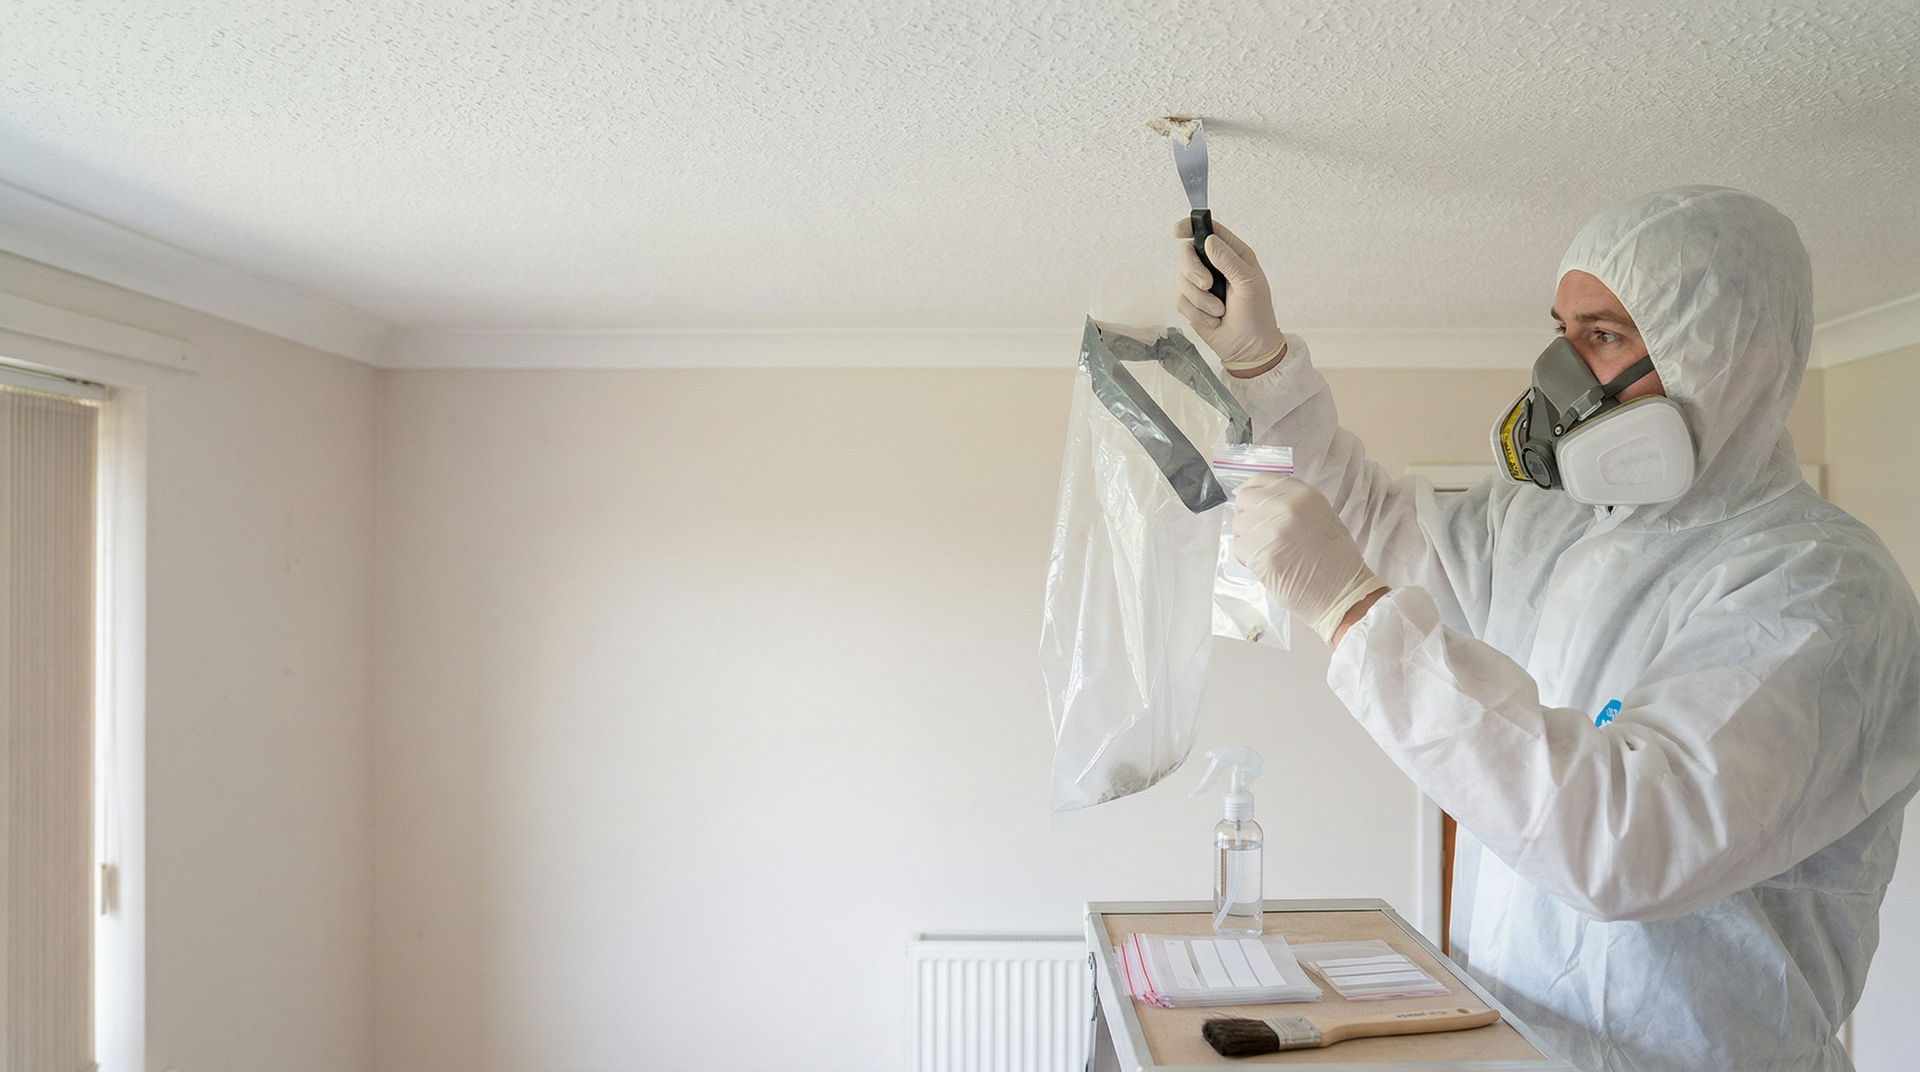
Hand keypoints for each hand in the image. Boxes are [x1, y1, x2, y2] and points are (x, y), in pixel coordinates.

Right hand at [1173, 218, 1286, 372]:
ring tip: (1219, 311)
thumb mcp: (1249, 283)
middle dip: (1193, 269)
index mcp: (1232, 254)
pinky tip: (1213, 319)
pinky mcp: (1191, 303)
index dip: (1191, 226)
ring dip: (1201, 299)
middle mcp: (1213, 266)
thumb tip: (1208, 241)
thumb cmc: (1257, 313)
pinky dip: (1197, 312)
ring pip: (1181, 279)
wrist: (1249, 347)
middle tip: (1207, 284)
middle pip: (1186, 253)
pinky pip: (1180, 301)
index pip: (1208, 230)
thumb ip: (1229, 260)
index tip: (1178, 230)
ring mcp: (1200, 285)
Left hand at [1232, 475, 1389, 645]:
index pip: (1260, 480)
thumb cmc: (1333, 560)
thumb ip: (1289, 505)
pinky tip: (1268, 567)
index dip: (1252, 495)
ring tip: (1270, 555)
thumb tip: (1255, 502)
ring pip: (1238, 526)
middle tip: (1262, 538)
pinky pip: (1239, 549)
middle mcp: (1287, 504)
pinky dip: (1247, 560)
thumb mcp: (1318, 516)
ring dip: (1247, 541)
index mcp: (1303, 493)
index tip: (1252, 508)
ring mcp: (1273, 528)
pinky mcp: (1262, 553)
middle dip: (1247, 518)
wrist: (1344, 593)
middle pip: (1244, 500)